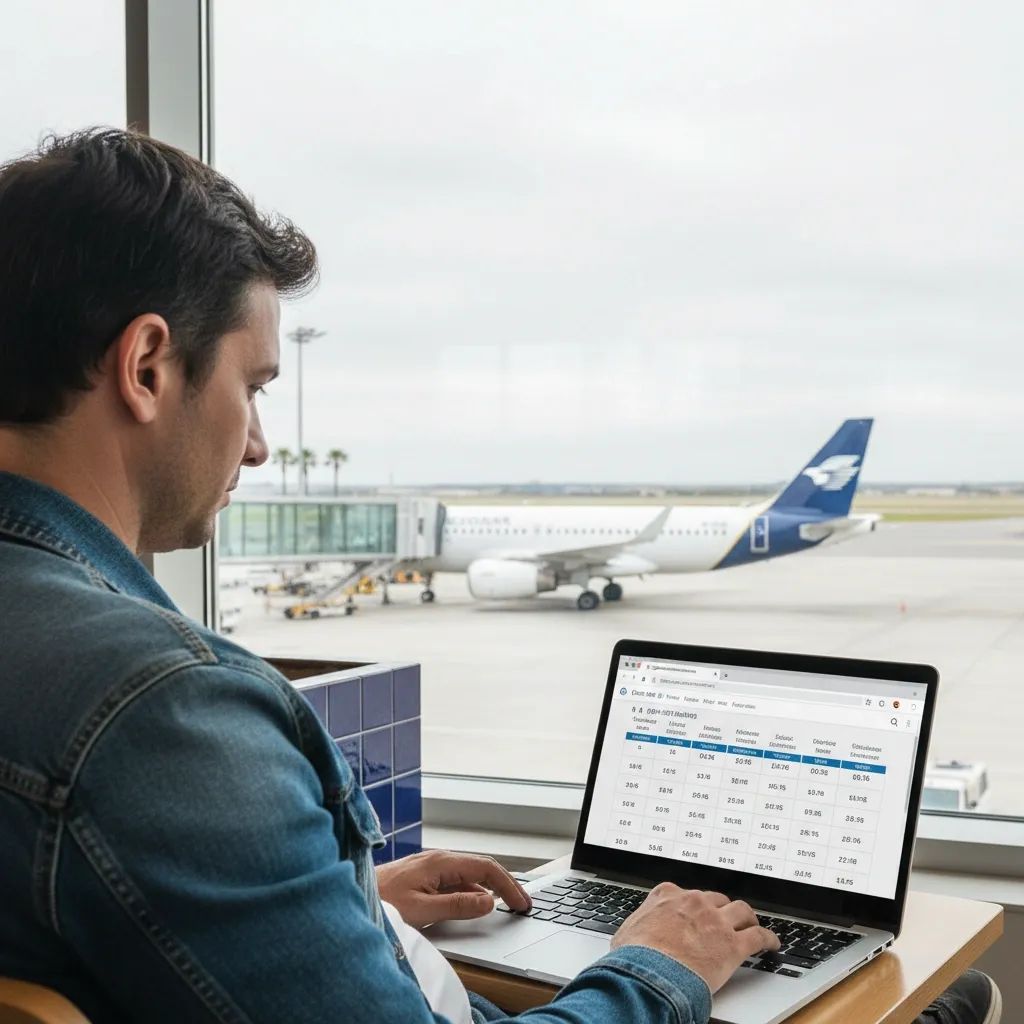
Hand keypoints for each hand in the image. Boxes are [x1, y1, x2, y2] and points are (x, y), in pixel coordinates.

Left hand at [376, 850, 531, 927]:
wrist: (353, 894)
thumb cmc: (381, 902)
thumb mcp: (422, 910)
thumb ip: (457, 906)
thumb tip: (488, 902)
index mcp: (441, 862)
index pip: (485, 868)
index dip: (508, 885)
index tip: (522, 903)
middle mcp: (438, 860)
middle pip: (481, 868)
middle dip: (505, 884)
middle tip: (523, 904)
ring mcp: (431, 867)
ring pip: (470, 874)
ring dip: (491, 888)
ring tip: (508, 903)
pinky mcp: (424, 877)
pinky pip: (457, 881)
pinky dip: (474, 891)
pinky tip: (478, 903)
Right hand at [611, 883, 778, 992]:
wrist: (648, 973)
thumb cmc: (634, 956)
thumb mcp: (629, 931)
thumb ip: (640, 925)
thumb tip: (634, 936)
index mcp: (668, 895)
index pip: (687, 894)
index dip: (695, 905)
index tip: (698, 911)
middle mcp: (694, 901)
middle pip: (716, 899)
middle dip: (721, 909)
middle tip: (726, 920)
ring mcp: (715, 921)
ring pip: (741, 911)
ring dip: (748, 918)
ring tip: (752, 924)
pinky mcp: (732, 944)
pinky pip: (758, 936)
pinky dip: (769, 939)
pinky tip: (772, 944)